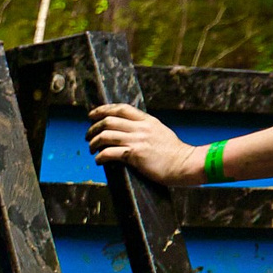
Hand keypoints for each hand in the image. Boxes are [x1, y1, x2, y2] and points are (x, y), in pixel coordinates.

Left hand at [86, 103, 204, 185]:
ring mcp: (138, 140)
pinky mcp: (135, 155)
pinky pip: (109, 153)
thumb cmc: (174, 153)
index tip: (92, 114)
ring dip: (94, 142)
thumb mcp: (160, 132)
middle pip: (109, 121)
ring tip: (91, 149)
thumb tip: (130, 131)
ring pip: (106, 135)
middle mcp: (141, 128)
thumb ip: (146, 129)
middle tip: (88, 136)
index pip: (121, 108)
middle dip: (93, 127)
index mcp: (147, 121)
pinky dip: (100, 157)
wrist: (185, 164)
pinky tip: (98, 161)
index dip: (103, 109)